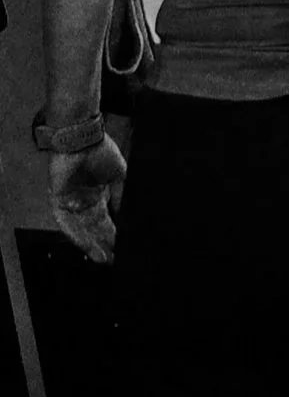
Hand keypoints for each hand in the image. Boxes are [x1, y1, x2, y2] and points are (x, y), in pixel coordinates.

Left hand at [50, 138, 125, 264]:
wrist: (83, 138)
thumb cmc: (102, 151)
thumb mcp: (119, 175)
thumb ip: (120, 194)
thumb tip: (123, 214)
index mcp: (97, 195)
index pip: (104, 220)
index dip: (112, 234)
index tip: (121, 248)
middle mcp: (83, 200)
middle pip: (92, 227)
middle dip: (102, 243)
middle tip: (113, 259)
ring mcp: (70, 200)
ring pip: (79, 227)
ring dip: (89, 243)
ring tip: (101, 257)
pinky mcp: (58, 198)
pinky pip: (64, 220)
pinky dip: (75, 232)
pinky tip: (85, 244)